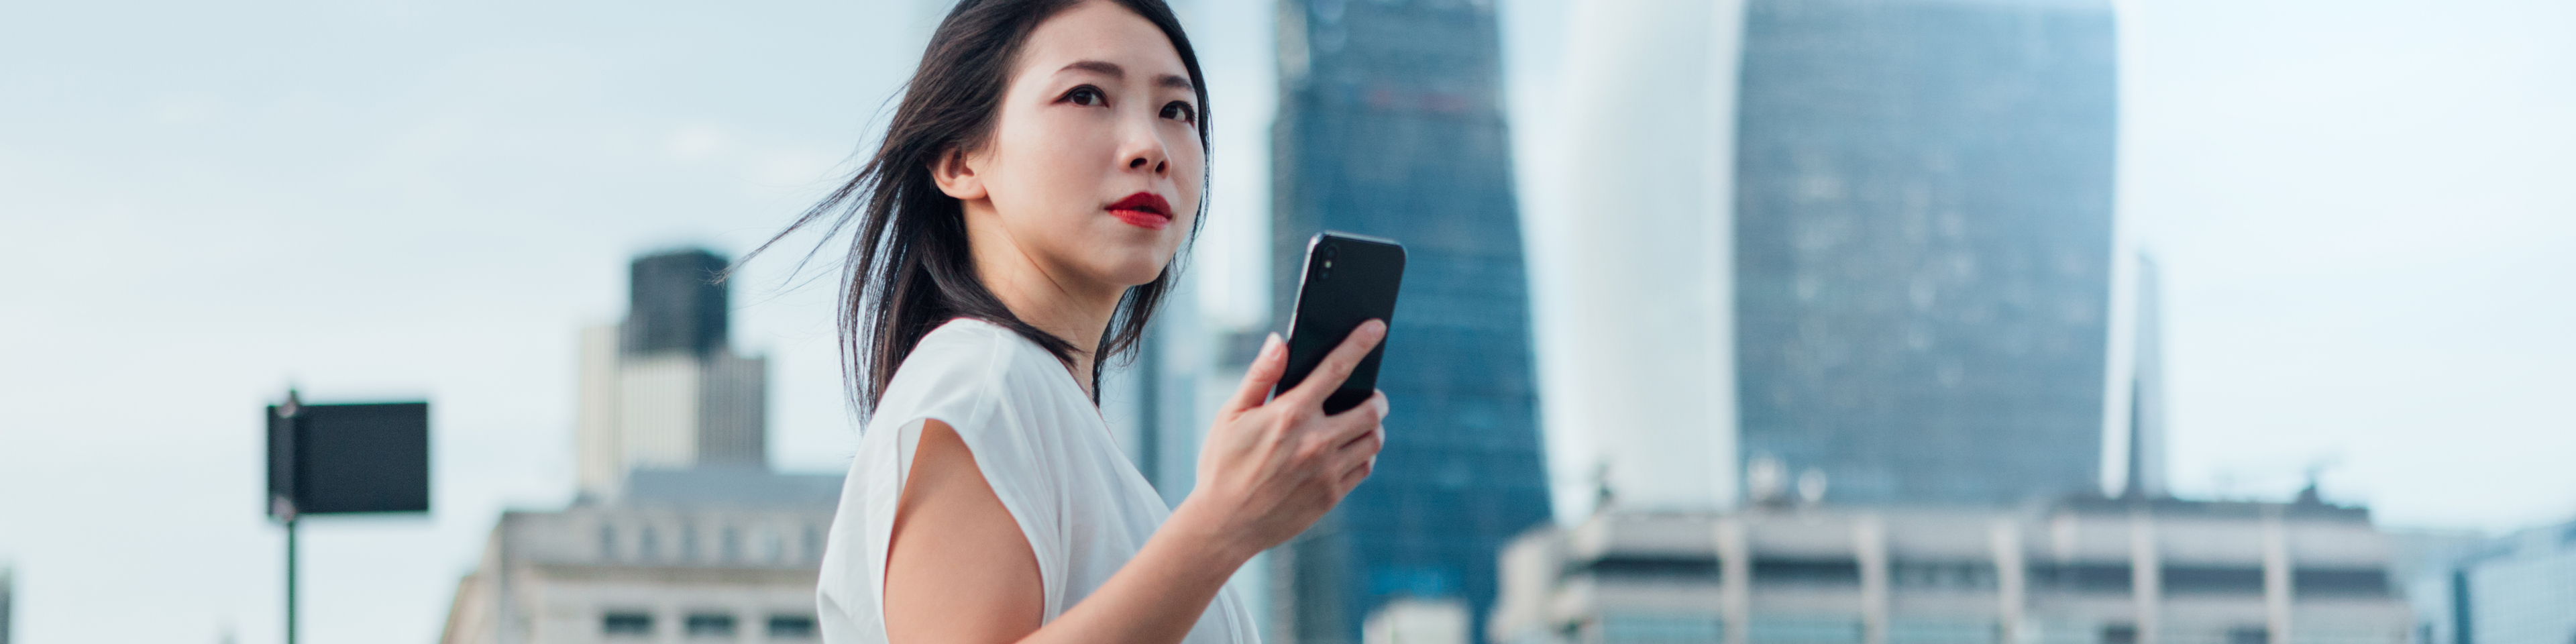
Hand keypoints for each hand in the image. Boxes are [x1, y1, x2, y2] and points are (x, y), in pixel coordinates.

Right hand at [1176, 320, 1389, 562]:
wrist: (1223, 525)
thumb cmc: (1223, 465)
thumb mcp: (1230, 415)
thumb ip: (1260, 376)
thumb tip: (1280, 342)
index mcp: (1289, 415)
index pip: (1336, 369)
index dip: (1359, 343)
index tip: (1376, 327)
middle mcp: (1314, 442)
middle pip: (1370, 409)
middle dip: (1376, 398)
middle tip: (1369, 395)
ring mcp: (1326, 472)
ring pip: (1374, 440)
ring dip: (1373, 426)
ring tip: (1360, 422)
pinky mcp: (1331, 496)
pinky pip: (1365, 468)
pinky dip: (1365, 454)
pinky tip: (1349, 450)